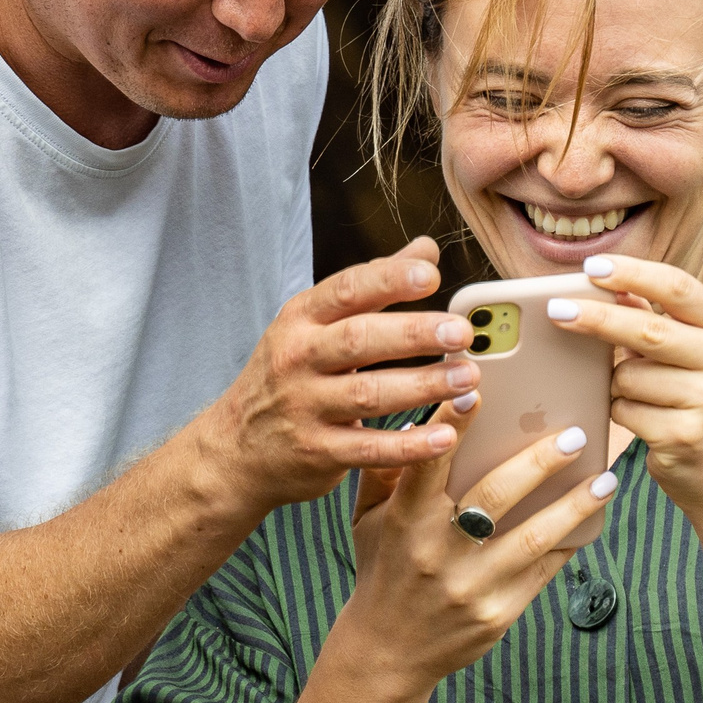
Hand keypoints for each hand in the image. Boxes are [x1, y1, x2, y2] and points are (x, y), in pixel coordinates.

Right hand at [191, 238, 482, 513]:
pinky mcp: (317, 452)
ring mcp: (305, 407)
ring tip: (467, 378)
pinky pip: (369, 449)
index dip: (389, 280)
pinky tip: (445, 436)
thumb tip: (426, 250)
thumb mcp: (314, 324)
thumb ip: (373, 287)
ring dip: (423, 386)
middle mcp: (299, 359)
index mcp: (300, 319)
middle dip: (415, 334)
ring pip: (370, 395)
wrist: (235, 448)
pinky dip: (409, 445)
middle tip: (461, 333)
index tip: (432, 275)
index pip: (346, 290)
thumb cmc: (287, 375)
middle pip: (360, 340)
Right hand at [333, 400, 618, 693]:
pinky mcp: (497, 614)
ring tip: (606, 479)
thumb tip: (414, 423)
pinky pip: (542, 572)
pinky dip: (568, 542)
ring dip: (574, 505)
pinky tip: (591, 520)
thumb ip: (386, 472)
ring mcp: (471, 586)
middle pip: (495, 497)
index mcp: (406, 522)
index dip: (449, 427)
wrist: (388, 652)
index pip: (427, 465)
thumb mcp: (368, 521)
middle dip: (539, 462)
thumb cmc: (383, 571)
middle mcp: (438, 552)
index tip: (474, 391)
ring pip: (533, 537)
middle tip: (574, 434)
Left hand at [545, 255, 702, 523]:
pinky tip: (640, 418)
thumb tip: (605, 285)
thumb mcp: (685, 352)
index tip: (592, 267)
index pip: (676, 287)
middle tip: (556, 310)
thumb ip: (651, 318)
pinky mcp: (687, 435)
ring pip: (629, 376)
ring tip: (634, 393)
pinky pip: (626, 411)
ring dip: (614, 383)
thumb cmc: (694, 399)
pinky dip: (620, 411)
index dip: (632, 273)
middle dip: (597, 318)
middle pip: (648, 329)